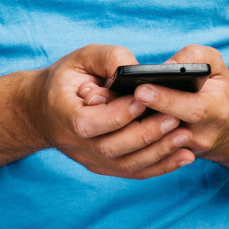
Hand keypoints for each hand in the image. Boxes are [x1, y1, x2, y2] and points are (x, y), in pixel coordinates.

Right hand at [32, 44, 195, 178]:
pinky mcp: (103, 167)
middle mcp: (74, 143)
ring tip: (184, 136)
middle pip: (111, 148)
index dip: (117, 114)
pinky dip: (160, 167)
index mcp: (63, 112)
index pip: (88, 122)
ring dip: (158, 152)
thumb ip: (109, 59)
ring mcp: (89, 159)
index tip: (143, 99)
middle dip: (146, 133)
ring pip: (125, 164)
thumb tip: (136, 70)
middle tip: (175, 118)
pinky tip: (183, 157)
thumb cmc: (67, 77)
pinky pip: (133, 171)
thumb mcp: (82, 57)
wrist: (44, 109)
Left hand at [120, 45, 228, 156]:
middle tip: (115, 99)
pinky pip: (147, 155)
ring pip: (153, 146)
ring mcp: (185, 151)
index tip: (140, 89)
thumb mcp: (213, 63)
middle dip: (139, 116)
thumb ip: (193, 57)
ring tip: (109, 108)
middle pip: (167, 130)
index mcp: (215, 110)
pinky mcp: (171, 159)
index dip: (164, 100)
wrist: (225, 121)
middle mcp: (202, 136)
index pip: (190, 109)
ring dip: (129, 129)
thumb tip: (167, 65)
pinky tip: (112, 123)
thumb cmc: (215, 85)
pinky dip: (128, 142)